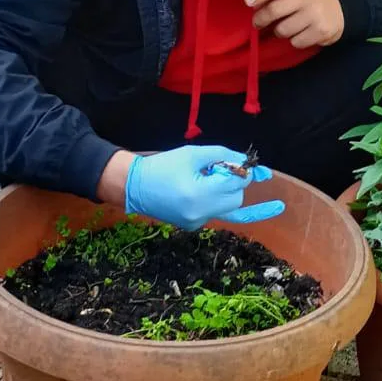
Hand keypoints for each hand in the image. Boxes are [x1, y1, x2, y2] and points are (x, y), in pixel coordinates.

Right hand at [124, 145, 285, 229]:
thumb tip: (247, 164)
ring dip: (227, 193)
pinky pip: (215, 213)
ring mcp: (197, 223)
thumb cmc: (163, 165)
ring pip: (229, 209)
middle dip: (235, 183)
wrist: (134, 186)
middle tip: (219, 169)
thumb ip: (223, 156)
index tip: (241, 162)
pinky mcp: (193, 226)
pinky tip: (204, 189)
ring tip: (208, 178)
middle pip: (237, 199)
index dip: (242, 171)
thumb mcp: (194, 154)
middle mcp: (200, 213)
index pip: (236, 184)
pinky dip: (215, 201)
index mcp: (200, 193)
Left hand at [247, 0, 343, 48]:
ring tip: (286, 27)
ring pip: (282, 29)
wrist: (341, 10)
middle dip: (260, 19)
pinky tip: (300, 33)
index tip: (247, 2)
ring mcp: (316, 13)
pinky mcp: (321, 30)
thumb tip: (250, 1)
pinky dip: (294, 40)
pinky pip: (295, 41)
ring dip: (279, 31)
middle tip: (257, 23)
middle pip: (274, 10)